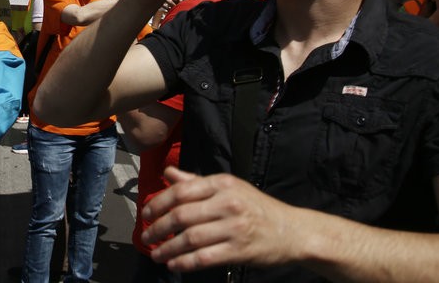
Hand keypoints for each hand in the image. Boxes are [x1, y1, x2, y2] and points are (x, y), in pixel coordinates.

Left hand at [142, 167, 302, 271]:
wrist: (291, 231)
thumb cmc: (255, 207)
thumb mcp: (228, 187)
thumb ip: (196, 182)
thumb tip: (168, 173)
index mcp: (222, 184)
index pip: (182, 191)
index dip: (159, 202)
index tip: (146, 212)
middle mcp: (228, 203)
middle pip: (182, 215)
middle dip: (159, 227)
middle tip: (146, 235)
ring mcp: (234, 228)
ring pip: (191, 238)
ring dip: (168, 247)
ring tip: (155, 253)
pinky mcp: (239, 250)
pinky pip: (205, 257)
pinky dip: (185, 262)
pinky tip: (174, 264)